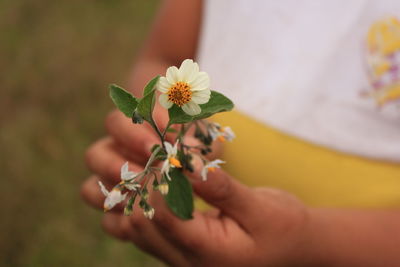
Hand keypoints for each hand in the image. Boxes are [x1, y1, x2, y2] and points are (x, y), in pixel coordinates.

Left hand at [82, 132, 314, 265]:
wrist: (292, 250)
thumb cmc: (283, 228)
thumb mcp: (261, 206)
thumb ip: (221, 188)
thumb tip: (186, 161)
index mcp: (206, 251)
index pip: (160, 213)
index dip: (157, 176)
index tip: (165, 147)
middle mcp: (182, 259)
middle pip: (134, 220)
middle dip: (137, 178)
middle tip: (152, 147)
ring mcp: (173, 255)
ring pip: (124, 227)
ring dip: (128, 190)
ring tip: (145, 161)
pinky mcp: (172, 247)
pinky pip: (133, 230)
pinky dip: (131, 201)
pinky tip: (147, 179)